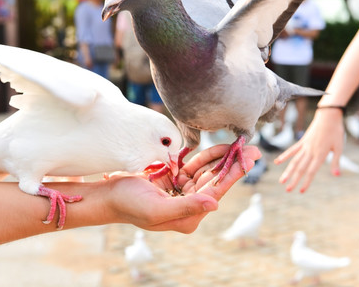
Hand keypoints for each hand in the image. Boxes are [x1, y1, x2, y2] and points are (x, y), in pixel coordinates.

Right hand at [105, 144, 260, 232]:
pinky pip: (193, 166)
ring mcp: (181, 192)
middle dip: (231, 163)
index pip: (215, 191)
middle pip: (214, 180)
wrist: (107, 196)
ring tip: (236, 143)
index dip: (233, 174)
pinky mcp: (174, 180)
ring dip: (219, 157)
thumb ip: (187, 206)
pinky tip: (215, 146)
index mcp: (188, 216)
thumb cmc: (129, 204)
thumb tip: (216, 203)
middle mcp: (188, 205)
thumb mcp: (157, 209)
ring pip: (206, 171)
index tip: (250, 159)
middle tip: (251, 147)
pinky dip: (202, 156)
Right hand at [274, 108, 343, 192]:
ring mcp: (305, 146)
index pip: (311, 171)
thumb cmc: (336, 132)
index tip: (301, 191)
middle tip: (288, 190)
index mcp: (320, 154)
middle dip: (294, 180)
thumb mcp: (339, 147)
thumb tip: (337, 175)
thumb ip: (336, 162)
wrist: (328, 116)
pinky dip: (284, 156)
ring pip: (294, 161)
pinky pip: (292, 150)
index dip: (306, 182)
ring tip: (281, 181)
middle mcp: (310, 151)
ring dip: (287, 172)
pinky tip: (277, 163)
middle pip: (300, 168)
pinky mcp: (302, 141)